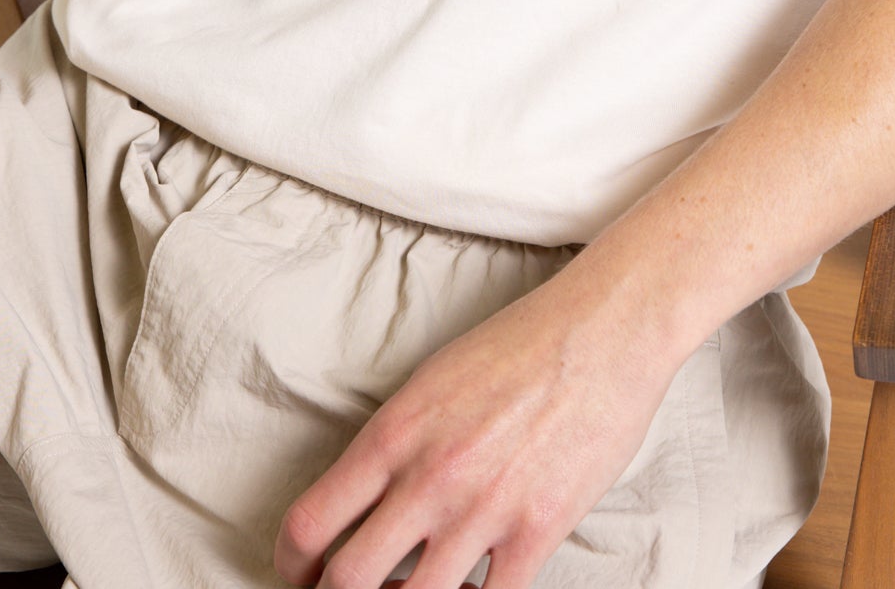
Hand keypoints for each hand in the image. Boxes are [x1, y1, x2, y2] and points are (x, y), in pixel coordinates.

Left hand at [272, 269, 684, 587]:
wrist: (603, 330)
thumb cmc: (521, 345)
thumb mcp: (434, 380)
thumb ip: (397, 442)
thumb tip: (366, 500)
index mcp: (394, 432)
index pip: (310, 523)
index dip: (292, 564)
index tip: (301, 575)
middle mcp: (429, 476)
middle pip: (347, 581)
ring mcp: (482, 509)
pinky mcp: (537, 531)